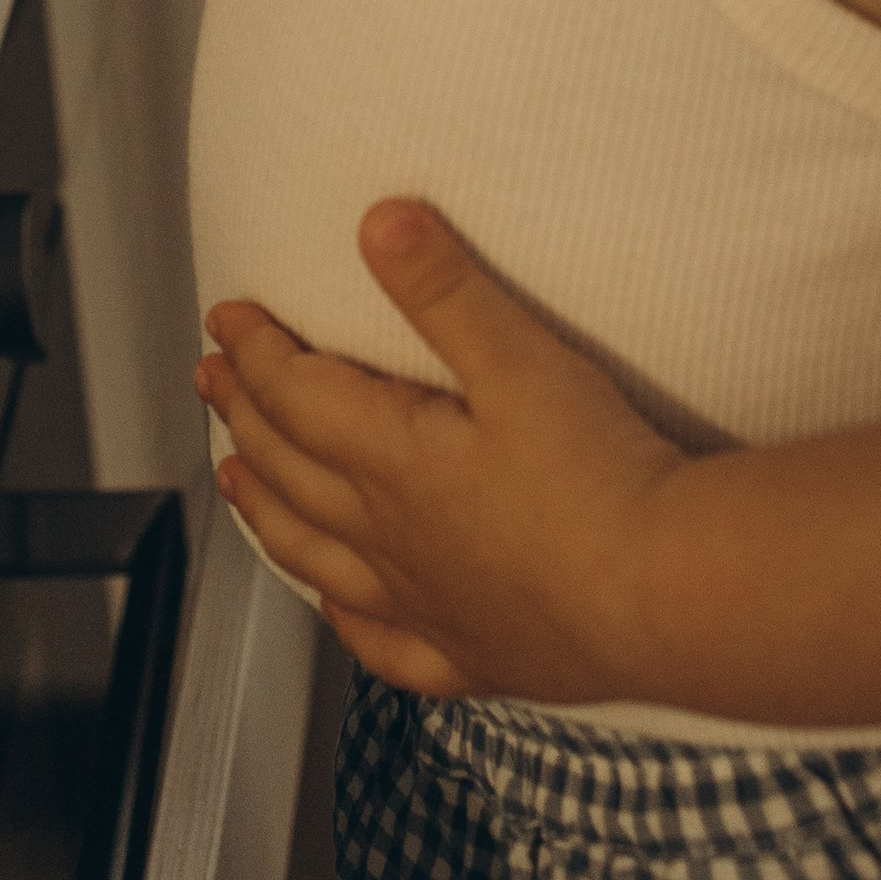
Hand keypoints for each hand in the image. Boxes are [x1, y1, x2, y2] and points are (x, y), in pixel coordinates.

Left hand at [197, 203, 688, 702]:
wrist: (668, 596)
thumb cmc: (601, 480)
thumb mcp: (519, 358)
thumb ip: (445, 289)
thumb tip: (380, 222)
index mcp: (392, 462)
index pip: (294, 396)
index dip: (255, 351)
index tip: (227, 320)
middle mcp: (391, 539)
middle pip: (290, 470)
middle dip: (243, 416)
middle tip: (213, 381)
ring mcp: (428, 605)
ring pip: (316, 557)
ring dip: (268, 512)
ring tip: (238, 484)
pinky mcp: (477, 657)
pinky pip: (387, 645)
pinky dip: (349, 623)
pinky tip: (342, 611)